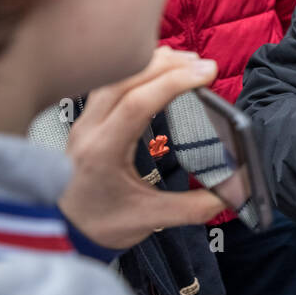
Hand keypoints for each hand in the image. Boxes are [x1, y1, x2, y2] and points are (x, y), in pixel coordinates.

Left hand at [58, 47, 230, 249]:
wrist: (63, 232)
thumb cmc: (100, 225)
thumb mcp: (150, 219)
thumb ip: (194, 206)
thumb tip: (232, 193)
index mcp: (103, 152)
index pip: (138, 102)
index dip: (176, 82)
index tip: (207, 73)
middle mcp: (89, 130)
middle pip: (126, 79)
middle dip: (169, 65)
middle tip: (203, 64)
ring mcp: (84, 122)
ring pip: (116, 75)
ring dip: (152, 63)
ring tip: (186, 62)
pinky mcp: (87, 120)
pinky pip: (110, 82)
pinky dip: (137, 69)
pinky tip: (158, 71)